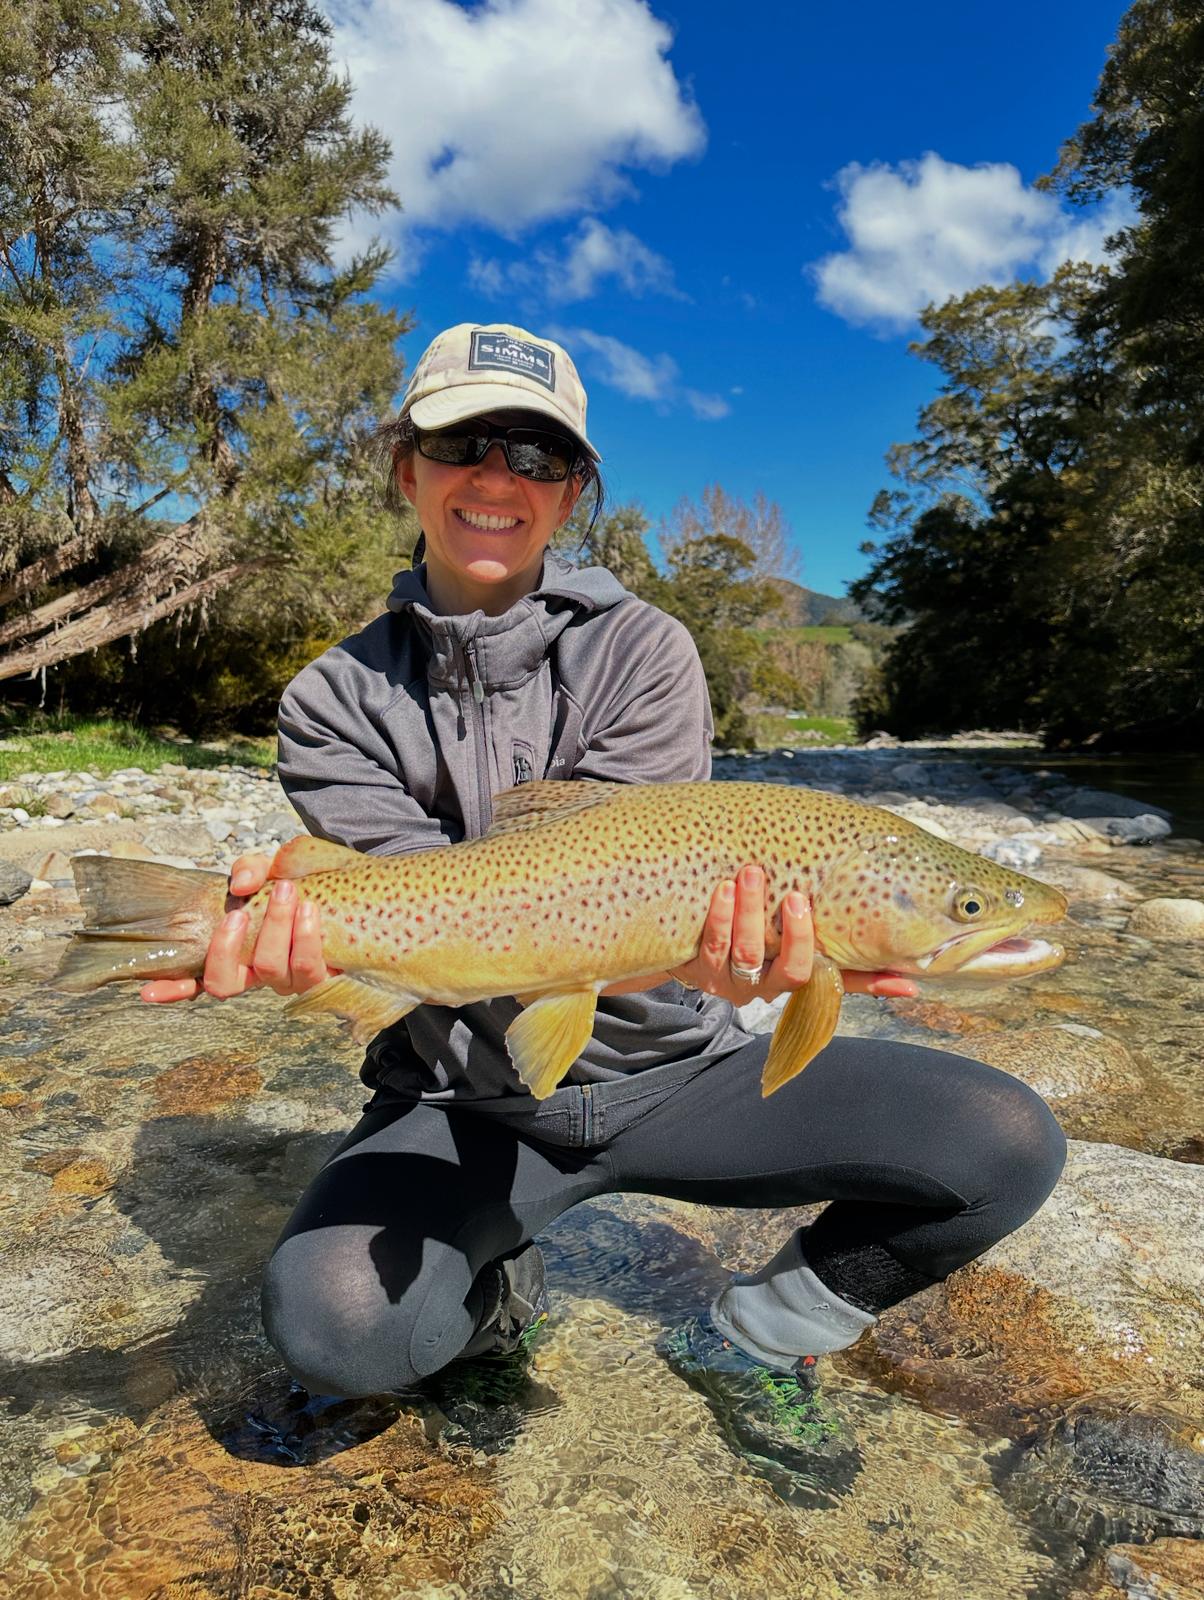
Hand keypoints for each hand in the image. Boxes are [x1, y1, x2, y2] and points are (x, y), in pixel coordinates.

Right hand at [140, 852, 333, 1003]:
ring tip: (287, 892)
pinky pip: (309, 970)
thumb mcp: (271, 866)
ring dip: (274, 929)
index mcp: (235, 952)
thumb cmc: (303, 879)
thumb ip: (250, 869)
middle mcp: (256, 973)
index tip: (145, 991)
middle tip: (241, 909)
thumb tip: (238, 886)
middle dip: (228, 947)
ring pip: (270, 971)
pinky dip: (306, 939)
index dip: (172, 989)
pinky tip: (309, 912)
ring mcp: (288, 978)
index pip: (196, 977)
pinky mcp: (321, 976)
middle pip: (225, 983)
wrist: (352, 883)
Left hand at [669, 865, 919, 1005]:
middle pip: (781, 968)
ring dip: (749, 913)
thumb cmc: (769, 950)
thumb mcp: (810, 961)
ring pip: (744, 952)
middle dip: (790, 932)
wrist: (698, 950)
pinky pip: (711, 943)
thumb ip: (857, 972)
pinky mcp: (698, 968)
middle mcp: (761, 987)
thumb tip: (912, 985)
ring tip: (752, 874)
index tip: (816, 909)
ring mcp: (728, 979)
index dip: (821, 951)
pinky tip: (723, 888)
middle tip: (794, 892)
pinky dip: (719, 916)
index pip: (811, 974)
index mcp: (791, 982)